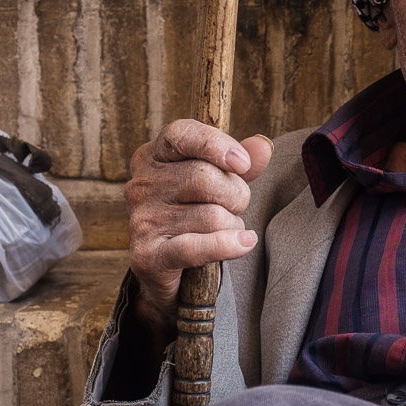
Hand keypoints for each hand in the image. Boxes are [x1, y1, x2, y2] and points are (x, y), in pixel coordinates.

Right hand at [123, 120, 272, 349]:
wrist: (169, 271)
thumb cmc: (195, 216)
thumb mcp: (217, 183)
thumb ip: (239, 163)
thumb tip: (263, 145)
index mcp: (153, 156)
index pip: (182, 134)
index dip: (216, 144)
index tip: (243, 163)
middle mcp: (142, 185)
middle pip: (205, 177)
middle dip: (236, 194)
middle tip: (236, 207)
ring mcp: (142, 220)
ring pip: (211, 216)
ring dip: (232, 226)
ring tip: (227, 231)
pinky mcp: (148, 255)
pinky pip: (198, 247)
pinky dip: (228, 246)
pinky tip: (244, 243)